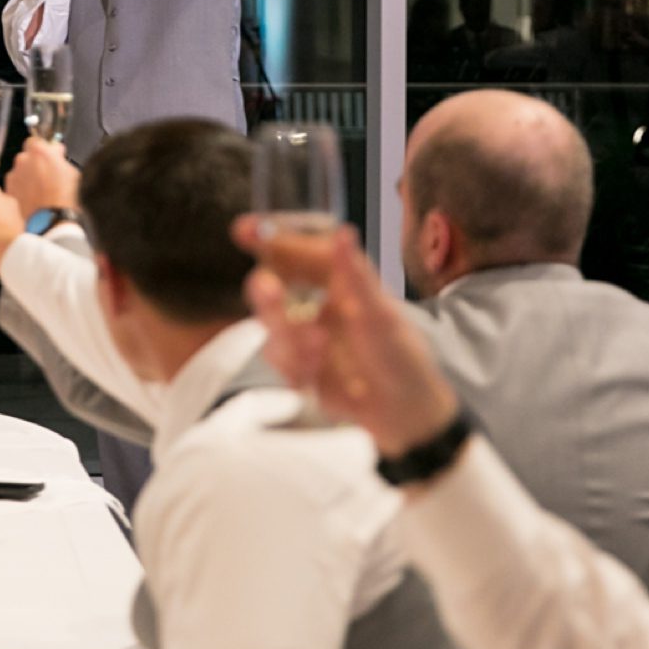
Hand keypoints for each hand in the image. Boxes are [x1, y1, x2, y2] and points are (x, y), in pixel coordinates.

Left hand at [6, 139, 78, 215]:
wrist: (52, 221)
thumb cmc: (65, 198)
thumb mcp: (72, 171)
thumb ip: (59, 158)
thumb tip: (56, 152)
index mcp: (39, 151)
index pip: (37, 141)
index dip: (44, 150)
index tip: (50, 156)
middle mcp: (23, 160)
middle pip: (27, 156)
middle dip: (35, 163)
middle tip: (47, 175)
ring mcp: (14, 176)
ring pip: (20, 171)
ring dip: (28, 177)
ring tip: (41, 191)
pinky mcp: (9, 191)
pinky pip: (16, 185)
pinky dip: (22, 189)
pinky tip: (34, 199)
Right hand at [239, 223, 459, 460]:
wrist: (406, 417)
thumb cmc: (403, 358)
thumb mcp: (381, 315)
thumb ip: (355, 275)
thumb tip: (343, 232)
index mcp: (339, 280)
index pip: (297, 250)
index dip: (268, 238)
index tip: (242, 230)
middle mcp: (316, 302)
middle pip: (272, 285)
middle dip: (267, 293)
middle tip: (269, 292)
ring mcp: (304, 335)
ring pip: (270, 326)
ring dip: (287, 337)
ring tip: (317, 352)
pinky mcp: (298, 366)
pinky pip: (278, 360)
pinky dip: (293, 366)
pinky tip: (315, 375)